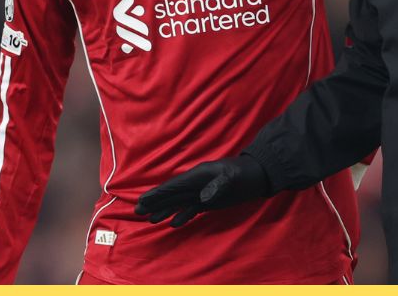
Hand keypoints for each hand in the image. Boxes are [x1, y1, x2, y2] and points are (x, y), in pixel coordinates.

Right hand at [134, 154, 269, 226]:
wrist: (259, 175)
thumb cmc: (245, 173)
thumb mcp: (233, 177)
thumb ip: (218, 186)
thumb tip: (203, 199)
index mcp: (198, 175)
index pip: (173, 186)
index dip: (157, 194)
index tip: (143, 201)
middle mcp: (197, 184)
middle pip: (172, 195)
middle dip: (155, 203)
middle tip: (138, 211)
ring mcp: (203, 192)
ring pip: (179, 203)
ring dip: (165, 211)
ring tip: (150, 220)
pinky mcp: (211, 201)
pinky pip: (193, 209)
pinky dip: (183, 216)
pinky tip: (174, 224)